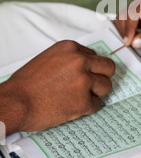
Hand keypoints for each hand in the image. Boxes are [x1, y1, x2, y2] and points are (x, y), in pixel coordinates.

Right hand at [1, 40, 115, 134]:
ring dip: (96, 93)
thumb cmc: (27, 84)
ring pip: (106, 86)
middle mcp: (80, 61)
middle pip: (108, 67)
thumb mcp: (48, 58)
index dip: (90, 67)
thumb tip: (86, 67)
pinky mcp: (84, 101)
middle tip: (93, 85)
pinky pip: (97, 104)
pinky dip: (87, 108)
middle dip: (102, 77)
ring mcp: (83, 81)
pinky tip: (73, 107)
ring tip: (80, 97)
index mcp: (70, 48)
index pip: (94, 55)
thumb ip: (69, 60)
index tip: (84, 75)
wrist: (16, 103)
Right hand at [114, 0, 140, 48]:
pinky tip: (133, 36)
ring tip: (131, 41)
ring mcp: (137, 2)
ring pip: (122, 17)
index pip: (132, 15)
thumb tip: (134, 43)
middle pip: (124, 15)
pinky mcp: (136, 8)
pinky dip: (126, 29)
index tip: (127, 44)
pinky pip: (125, 19)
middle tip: (128, 45)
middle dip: (124, 31)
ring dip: (124, 30)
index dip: (128, 30)